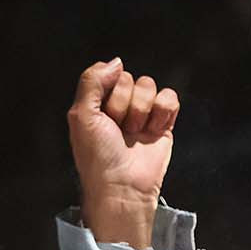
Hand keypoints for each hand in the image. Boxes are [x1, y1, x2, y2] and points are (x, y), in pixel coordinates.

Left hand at [66, 58, 179, 247]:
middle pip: (132, 79)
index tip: (105, 120)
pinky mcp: (164, 124)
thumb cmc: (98, 159)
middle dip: (126, 106)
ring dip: (143, 111)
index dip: (110, 96)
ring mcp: (143, 115)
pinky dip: (163, 112)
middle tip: (120, 131)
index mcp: (99, 103)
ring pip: (150, 86)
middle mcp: (121, 106)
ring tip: (134, 135)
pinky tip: (153, 131)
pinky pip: (170, 98)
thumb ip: (90, 81)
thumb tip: (115, 61)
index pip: (111, 75)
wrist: (122, 188)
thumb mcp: (81, 116)